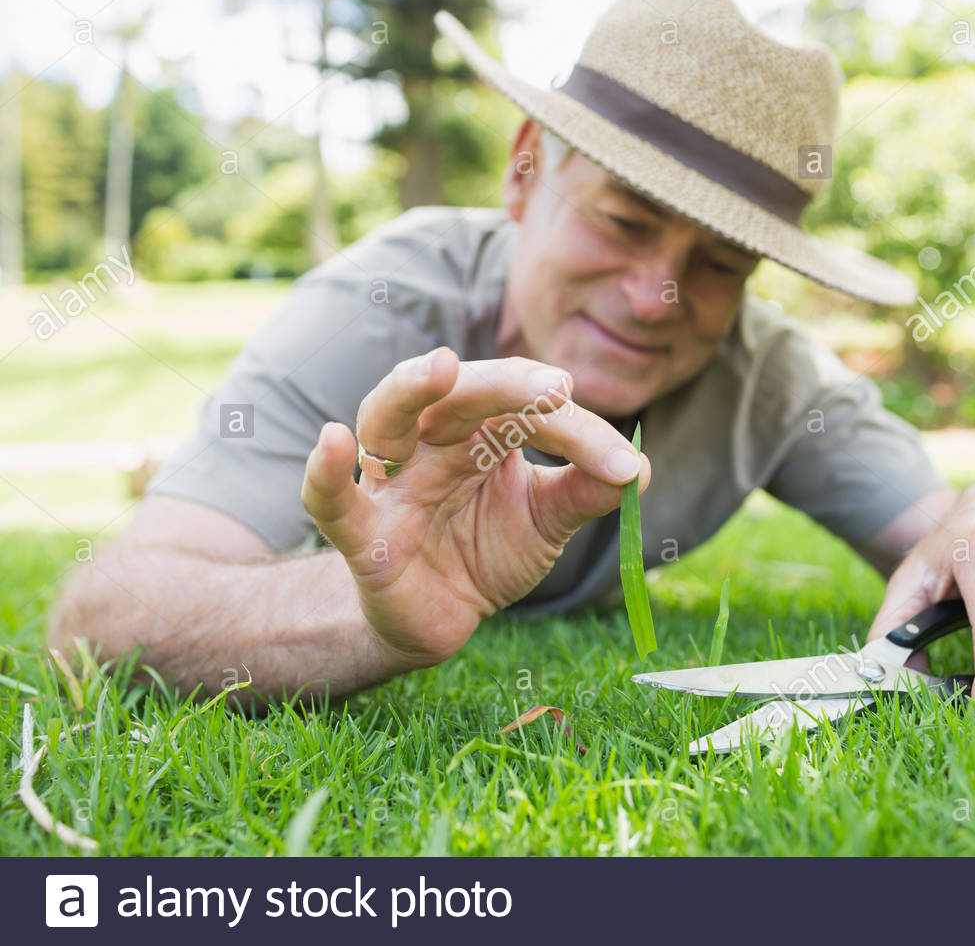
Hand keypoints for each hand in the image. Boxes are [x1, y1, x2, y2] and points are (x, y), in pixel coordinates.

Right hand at [301, 347, 648, 668]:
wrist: (439, 617)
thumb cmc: (485, 549)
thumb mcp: (546, 519)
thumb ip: (587, 492)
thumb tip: (639, 470)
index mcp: (480, 428)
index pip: (526, 408)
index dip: (576, 430)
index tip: (621, 462)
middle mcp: (431, 441)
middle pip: (457, 393)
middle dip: (505, 384)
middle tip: (556, 387)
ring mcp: (391, 483)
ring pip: (385, 419)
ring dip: (409, 388)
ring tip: (440, 367)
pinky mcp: (360, 534)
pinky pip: (330, 500)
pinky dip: (324, 472)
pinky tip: (333, 440)